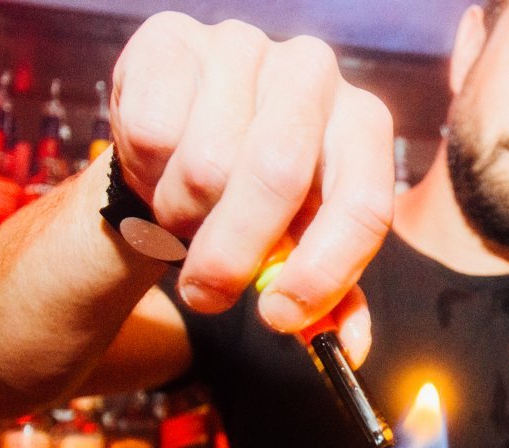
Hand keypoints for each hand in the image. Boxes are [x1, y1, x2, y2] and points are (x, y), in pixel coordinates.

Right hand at [111, 13, 394, 363]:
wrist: (176, 152)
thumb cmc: (250, 206)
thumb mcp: (297, 252)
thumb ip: (326, 300)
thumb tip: (348, 349)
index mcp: (363, 126)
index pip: (363, 203)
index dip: (323, 272)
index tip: (280, 318)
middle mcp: (314, 72)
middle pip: (277, 175)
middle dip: (234, 255)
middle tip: (207, 295)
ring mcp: (244, 45)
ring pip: (206, 163)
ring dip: (183, 216)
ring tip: (186, 213)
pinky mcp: (173, 37)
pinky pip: (152, 132)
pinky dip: (146, 173)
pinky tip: (157, 166)